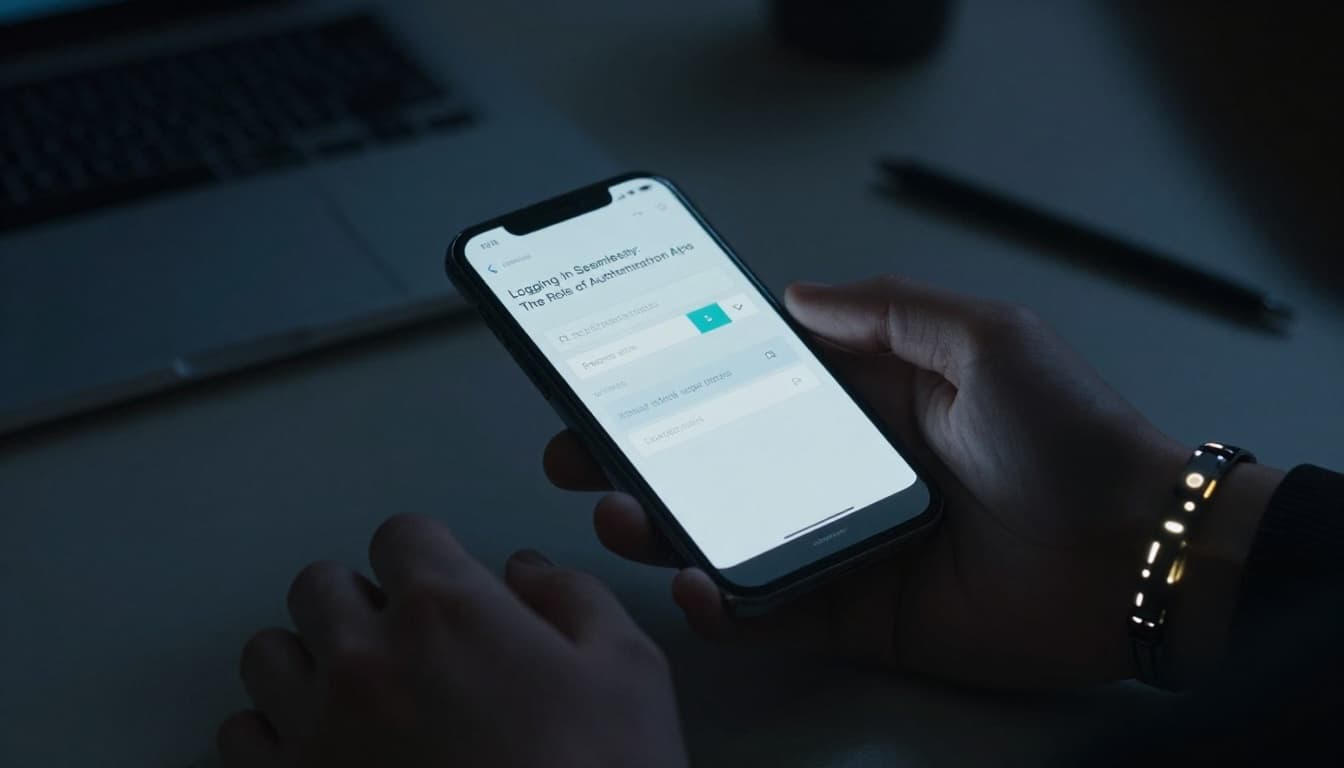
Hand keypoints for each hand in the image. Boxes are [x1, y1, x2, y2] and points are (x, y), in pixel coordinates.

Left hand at [217, 515, 686, 766]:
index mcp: (447, 611)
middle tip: (404, 646)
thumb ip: (575, 597)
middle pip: (320, 586)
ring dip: (308, 662)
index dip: (429, 559)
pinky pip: (239, 735)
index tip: (444, 591)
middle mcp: (365, 658)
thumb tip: (526, 572)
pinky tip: (324, 751)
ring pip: (268, 654)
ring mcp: (315, 731)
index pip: (401, 535)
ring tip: (355, 697)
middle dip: (361, 604)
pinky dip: (274, 734)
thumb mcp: (629, 672)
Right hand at [545, 276, 1190, 687]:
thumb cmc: (1071, 439)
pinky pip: (774, 610)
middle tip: (583, 448)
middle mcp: (848, 470)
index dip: (684, 374)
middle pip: (721, 461)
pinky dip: (726, 605)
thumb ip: (886, 312)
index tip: (623, 368)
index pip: (753, 383)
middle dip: (644, 454)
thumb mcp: (984, 338)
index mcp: (872, 401)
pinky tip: (695, 583)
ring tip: (621, 509)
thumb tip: (795, 295)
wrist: (1135, 557)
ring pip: (731, 535)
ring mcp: (847, 542)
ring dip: (664, 525)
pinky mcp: (860, 610)